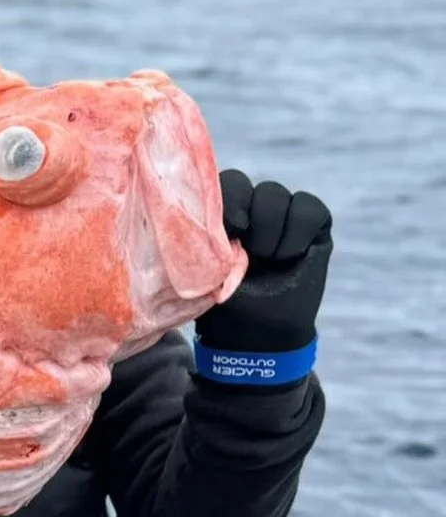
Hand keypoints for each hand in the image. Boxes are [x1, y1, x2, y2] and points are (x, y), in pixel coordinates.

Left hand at [196, 169, 331, 353]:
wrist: (259, 333)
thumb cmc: (224, 301)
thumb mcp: (204, 270)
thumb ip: (204, 241)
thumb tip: (204, 220)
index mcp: (218, 214)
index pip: (220, 183)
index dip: (226, 201)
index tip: (227, 231)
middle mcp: (248, 207)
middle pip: (246, 184)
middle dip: (248, 216)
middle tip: (248, 249)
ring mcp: (280, 213)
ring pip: (276, 194)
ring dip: (270, 230)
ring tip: (267, 258)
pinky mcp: (313, 225)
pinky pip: (309, 207)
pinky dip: (297, 231)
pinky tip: (289, 256)